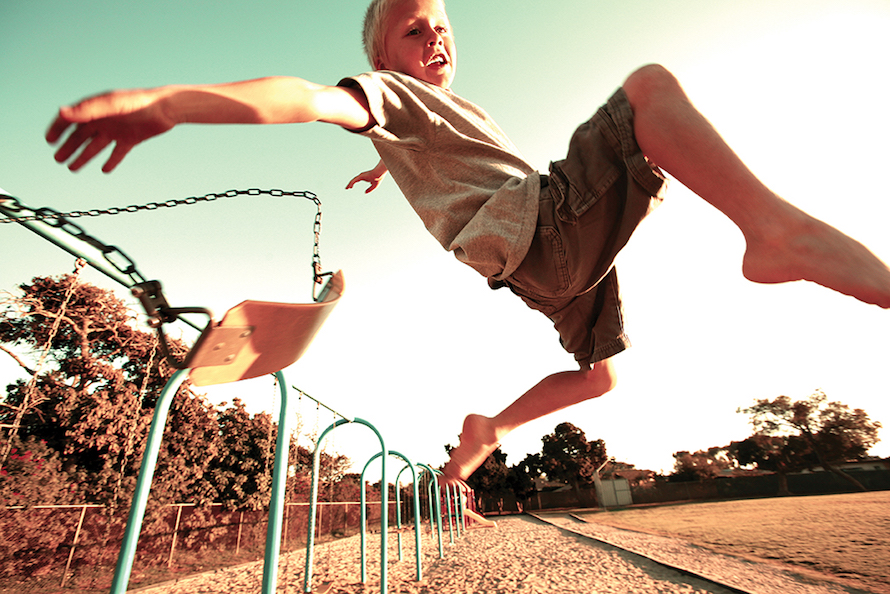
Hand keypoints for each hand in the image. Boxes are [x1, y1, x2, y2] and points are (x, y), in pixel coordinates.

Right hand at [46, 88, 175, 172]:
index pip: (71, 119)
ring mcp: (117, 130)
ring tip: (72, 168)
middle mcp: (104, 120)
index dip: (58, 128)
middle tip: (58, 159)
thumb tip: (62, 112)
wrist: (166, 109)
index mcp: (95, 108)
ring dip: (84, 156)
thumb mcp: (110, 105)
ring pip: (95, 146)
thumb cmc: (138, 102)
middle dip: (68, 147)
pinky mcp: (130, 139)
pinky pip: (117, 153)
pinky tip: (104, 169)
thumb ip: (87, 110)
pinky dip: (111, 161)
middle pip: (81, 136)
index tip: (49, 141)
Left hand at [345, 159, 387, 193]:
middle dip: (350, 184)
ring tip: (346, 188)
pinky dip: (351, 183)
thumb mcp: (374, 186)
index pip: (357, 180)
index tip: (351, 187)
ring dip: (349, 184)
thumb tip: (365, 192)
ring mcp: (361, 176)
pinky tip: (350, 187)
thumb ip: (369, 189)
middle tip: (347, 188)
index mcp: (364, 177)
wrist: (379, 174)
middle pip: (354, 180)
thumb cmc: (378, 178)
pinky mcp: (361, 176)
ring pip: (353, 180)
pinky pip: (354, 180)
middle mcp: (362, 176)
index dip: (353, 183)